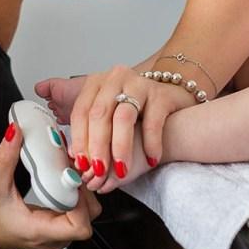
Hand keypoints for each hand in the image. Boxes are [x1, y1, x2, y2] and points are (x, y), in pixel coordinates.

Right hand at [0, 123, 100, 248]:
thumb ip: (5, 157)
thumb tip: (15, 131)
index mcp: (40, 231)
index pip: (79, 226)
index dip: (82, 201)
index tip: (71, 179)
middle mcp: (54, 238)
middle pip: (89, 216)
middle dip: (85, 189)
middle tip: (72, 167)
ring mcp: (58, 235)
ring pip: (87, 213)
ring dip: (82, 190)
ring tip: (68, 170)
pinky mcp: (58, 228)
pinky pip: (79, 211)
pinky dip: (75, 193)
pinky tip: (64, 178)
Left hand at [68, 65, 194, 190]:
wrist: (171, 100)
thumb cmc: (136, 111)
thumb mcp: (108, 114)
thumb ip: (90, 131)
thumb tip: (77, 157)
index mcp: (97, 83)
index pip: (81, 111)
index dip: (79, 139)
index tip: (82, 163)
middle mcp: (116, 79)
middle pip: (100, 113)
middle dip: (97, 145)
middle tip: (99, 169)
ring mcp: (139, 83)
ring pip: (124, 116)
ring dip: (120, 146)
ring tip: (121, 168)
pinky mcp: (161, 94)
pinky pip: (153, 121)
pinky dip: (150, 142)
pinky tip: (150, 158)